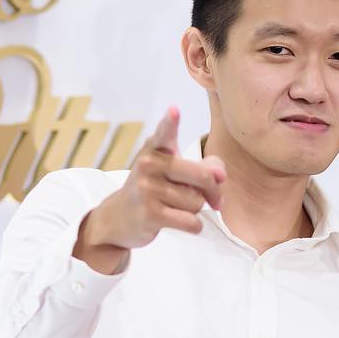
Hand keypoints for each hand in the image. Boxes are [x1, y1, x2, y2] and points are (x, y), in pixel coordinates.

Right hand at [74, 107, 226, 272]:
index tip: (174, 111)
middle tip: (214, 198)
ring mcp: (147, 190)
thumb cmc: (154, 190)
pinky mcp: (150, 215)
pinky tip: (178, 222)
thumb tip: (221, 176)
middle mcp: (148, 165)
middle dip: (213, 191)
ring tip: (176, 207)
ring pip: (197, 202)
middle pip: (203, 176)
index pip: (164, 133)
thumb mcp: (173, 171)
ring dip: (195, 210)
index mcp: (155, 149)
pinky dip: (193, 226)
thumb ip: (203, 167)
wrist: (117, 218)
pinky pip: (191, 222)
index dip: (170, 122)